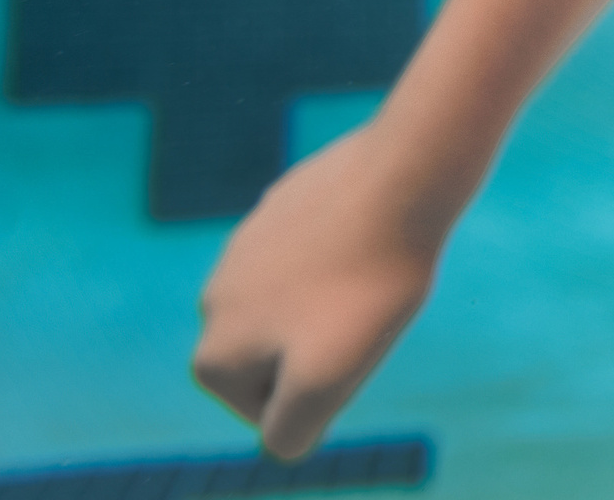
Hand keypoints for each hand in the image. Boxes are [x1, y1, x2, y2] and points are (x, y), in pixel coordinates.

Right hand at [192, 123, 449, 459]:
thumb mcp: (327, 381)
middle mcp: (211, 300)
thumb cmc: (369, 285)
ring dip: (331, 302)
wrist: (402, 179)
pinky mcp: (276, 208)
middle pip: (282, 359)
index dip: (324, 392)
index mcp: (213, 353)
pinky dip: (339, 259)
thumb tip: (280, 433)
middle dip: (322, 348)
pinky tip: (368, 237)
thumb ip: (289, 428)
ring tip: (369, 277)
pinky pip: (312, 257)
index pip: (272, 414)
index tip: (350, 348)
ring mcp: (240, 247)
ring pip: (297, 306)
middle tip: (364, 315)